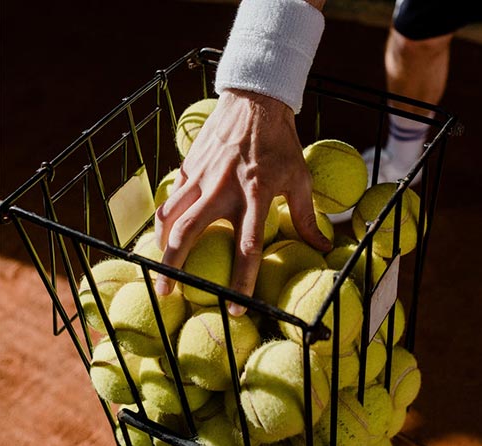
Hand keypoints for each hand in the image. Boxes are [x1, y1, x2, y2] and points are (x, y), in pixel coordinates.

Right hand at [154, 89, 331, 314]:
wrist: (254, 102)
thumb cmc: (281, 143)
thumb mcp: (300, 179)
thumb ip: (307, 218)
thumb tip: (323, 248)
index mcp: (255, 195)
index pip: (246, 247)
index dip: (241, 281)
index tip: (236, 309)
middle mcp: (222, 189)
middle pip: (188, 234)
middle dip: (173, 267)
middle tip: (167, 292)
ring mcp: (201, 177)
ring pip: (169, 215)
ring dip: (159, 244)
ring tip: (158, 265)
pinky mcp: (189, 166)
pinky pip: (171, 197)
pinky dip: (165, 218)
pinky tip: (166, 232)